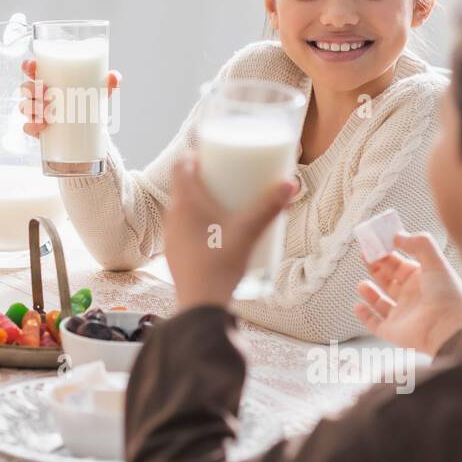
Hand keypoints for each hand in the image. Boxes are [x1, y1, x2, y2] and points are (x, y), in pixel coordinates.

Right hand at [18, 58, 121, 137]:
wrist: (90, 132)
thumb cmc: (89, 103)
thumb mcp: (100, 92)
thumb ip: (108, 83)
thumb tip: (114, 77)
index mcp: (49, 79)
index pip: (32, 69)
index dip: (28, 66)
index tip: (32, 68)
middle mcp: (39, 95)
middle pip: (26, 88)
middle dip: (32, 89)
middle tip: (47, 94)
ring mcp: (37, 112)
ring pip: (25, 107)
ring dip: (32, 108)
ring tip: (47, 111)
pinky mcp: (38, 129)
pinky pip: (28, 127)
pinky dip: (32, 126)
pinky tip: (41, 126)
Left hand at [165, 153, 295, 311]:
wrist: (200, 305)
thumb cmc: (221, 264)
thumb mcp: (248, 232)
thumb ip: (269, 207)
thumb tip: (291, 183)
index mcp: (185, 203)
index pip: (180, 167)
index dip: (193, 156)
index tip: (211, 155)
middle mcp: (172, 216)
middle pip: (182, 187)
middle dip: (201, 178)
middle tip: (224, 178)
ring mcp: (170, 236)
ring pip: (181, 209)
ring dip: (197, 201)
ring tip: (221, 204)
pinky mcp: (173, 254)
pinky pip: (182, 228)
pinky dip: (194, 222)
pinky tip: (213, 233)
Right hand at [354, 231, 461, 355]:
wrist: (449, 329)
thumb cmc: (447, 296)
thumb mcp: (436, 262)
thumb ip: (420, 244)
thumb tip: (397, 236)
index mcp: (421, 280)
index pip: (399, 264)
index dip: (386, 253)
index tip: (374, 242)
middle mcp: (410, 297)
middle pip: (388, 280)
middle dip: (375, 268)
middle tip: (363, 255)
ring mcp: (401, 315)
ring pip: (380, 302)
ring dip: (370, 292)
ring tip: (362, 283)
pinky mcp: (392, 331)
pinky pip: (374, 324)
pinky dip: (364, 316)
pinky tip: (358, 305)